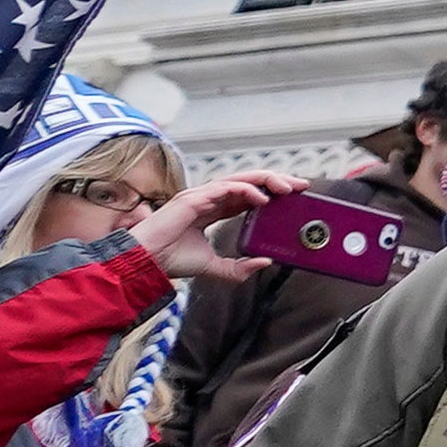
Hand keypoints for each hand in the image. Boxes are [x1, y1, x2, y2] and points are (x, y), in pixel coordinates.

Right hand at [139, 172, 286, 285]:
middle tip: (300, 186)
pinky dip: (247, 190)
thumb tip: (264, 263)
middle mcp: (209, 199)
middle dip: (276, 181)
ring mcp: (201, 196)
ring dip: (267, 180)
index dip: (271, 192)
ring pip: (240, 179)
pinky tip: (263, 199)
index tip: (295, 195)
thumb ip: (238, 267)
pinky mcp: (194, 199)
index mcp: (213, 210)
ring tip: (288, 188)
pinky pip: (226, 188)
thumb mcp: (213, 267)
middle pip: (249, 182)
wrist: (145, 263)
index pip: (248, 194)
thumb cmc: (171, 261)